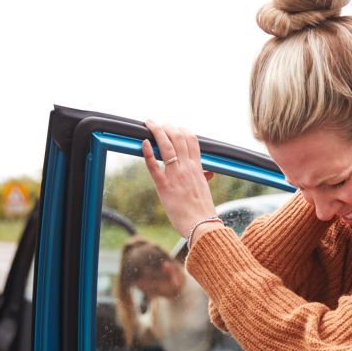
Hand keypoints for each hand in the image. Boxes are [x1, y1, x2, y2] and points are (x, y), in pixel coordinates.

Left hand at [142, 121, 217, 237]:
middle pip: (178, 138)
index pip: (192, 140)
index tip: (174, 128)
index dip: (182, 130)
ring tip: (148, 124)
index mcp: (198, 168)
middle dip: (167, 127)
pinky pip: (154, 165)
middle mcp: (187, 168)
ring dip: (156, 132)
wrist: (201, 226)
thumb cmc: (203, 210)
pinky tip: (143, 143)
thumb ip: (204, 177)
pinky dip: (148, 152)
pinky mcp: (164, 186)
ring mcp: (175, 176)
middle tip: (157, 124)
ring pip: (166, 146)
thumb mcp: (205, 190)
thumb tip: (207, 173)